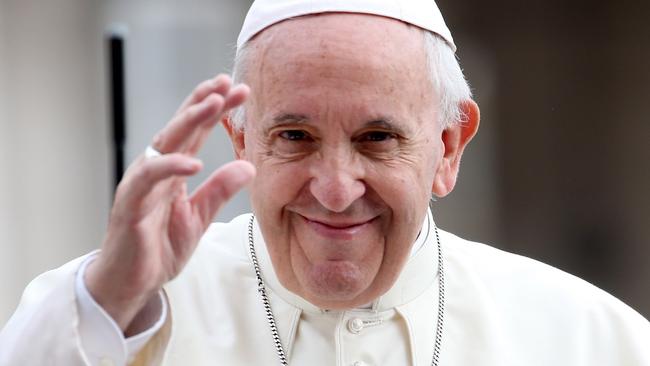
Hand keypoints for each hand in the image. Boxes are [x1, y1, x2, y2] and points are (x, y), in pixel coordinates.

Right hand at [85, 74, 254, 331]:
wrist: (131, 282)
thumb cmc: (160, 247)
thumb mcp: (199, 217)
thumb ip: (220, 190)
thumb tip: (248, 165)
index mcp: (172, 171)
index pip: (194, 132)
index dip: (214, 109)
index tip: (238, 90)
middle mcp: (155, 170)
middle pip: (180, 128)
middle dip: (204, 103)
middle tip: (228, 83)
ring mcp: (141, 185)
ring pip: (164, 144)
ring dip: (189, 121)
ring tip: (214, 104)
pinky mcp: (130, 204)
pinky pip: (148, 179)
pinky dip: (169, 167)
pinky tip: (193, 161)